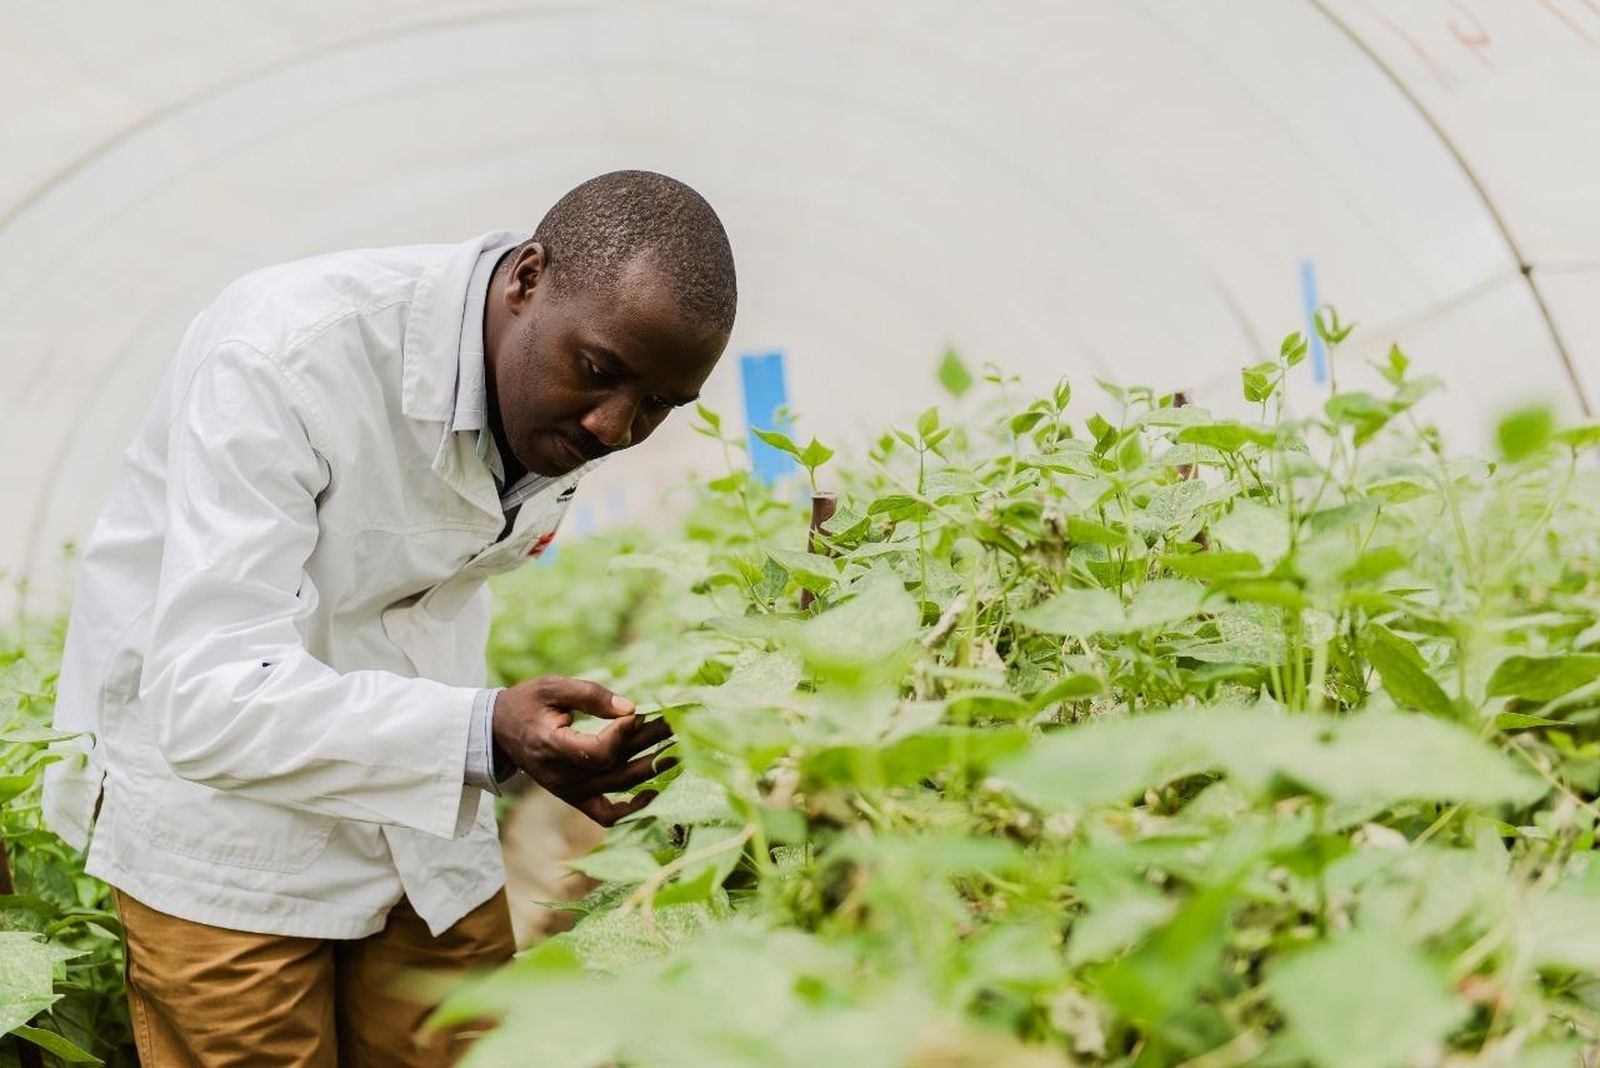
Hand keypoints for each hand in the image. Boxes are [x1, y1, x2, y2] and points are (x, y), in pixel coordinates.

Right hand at [492, 675, 673, 825]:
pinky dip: (631, 809)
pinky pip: (606, 815)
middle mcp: (561, 777)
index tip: (634, 713)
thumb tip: (631, 708)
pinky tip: (655, 791)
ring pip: (619, 786)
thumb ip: (590, 695)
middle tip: (677, 723)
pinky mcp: (575, 798)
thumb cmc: (528, 703)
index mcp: (551, 747)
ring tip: (678, 746)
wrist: (500, 731)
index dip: (622, 735)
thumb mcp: (553, 687)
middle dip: (651, 744)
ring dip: (652, 767)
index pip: (597, 753)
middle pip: (617, 768)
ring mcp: (569, 792)